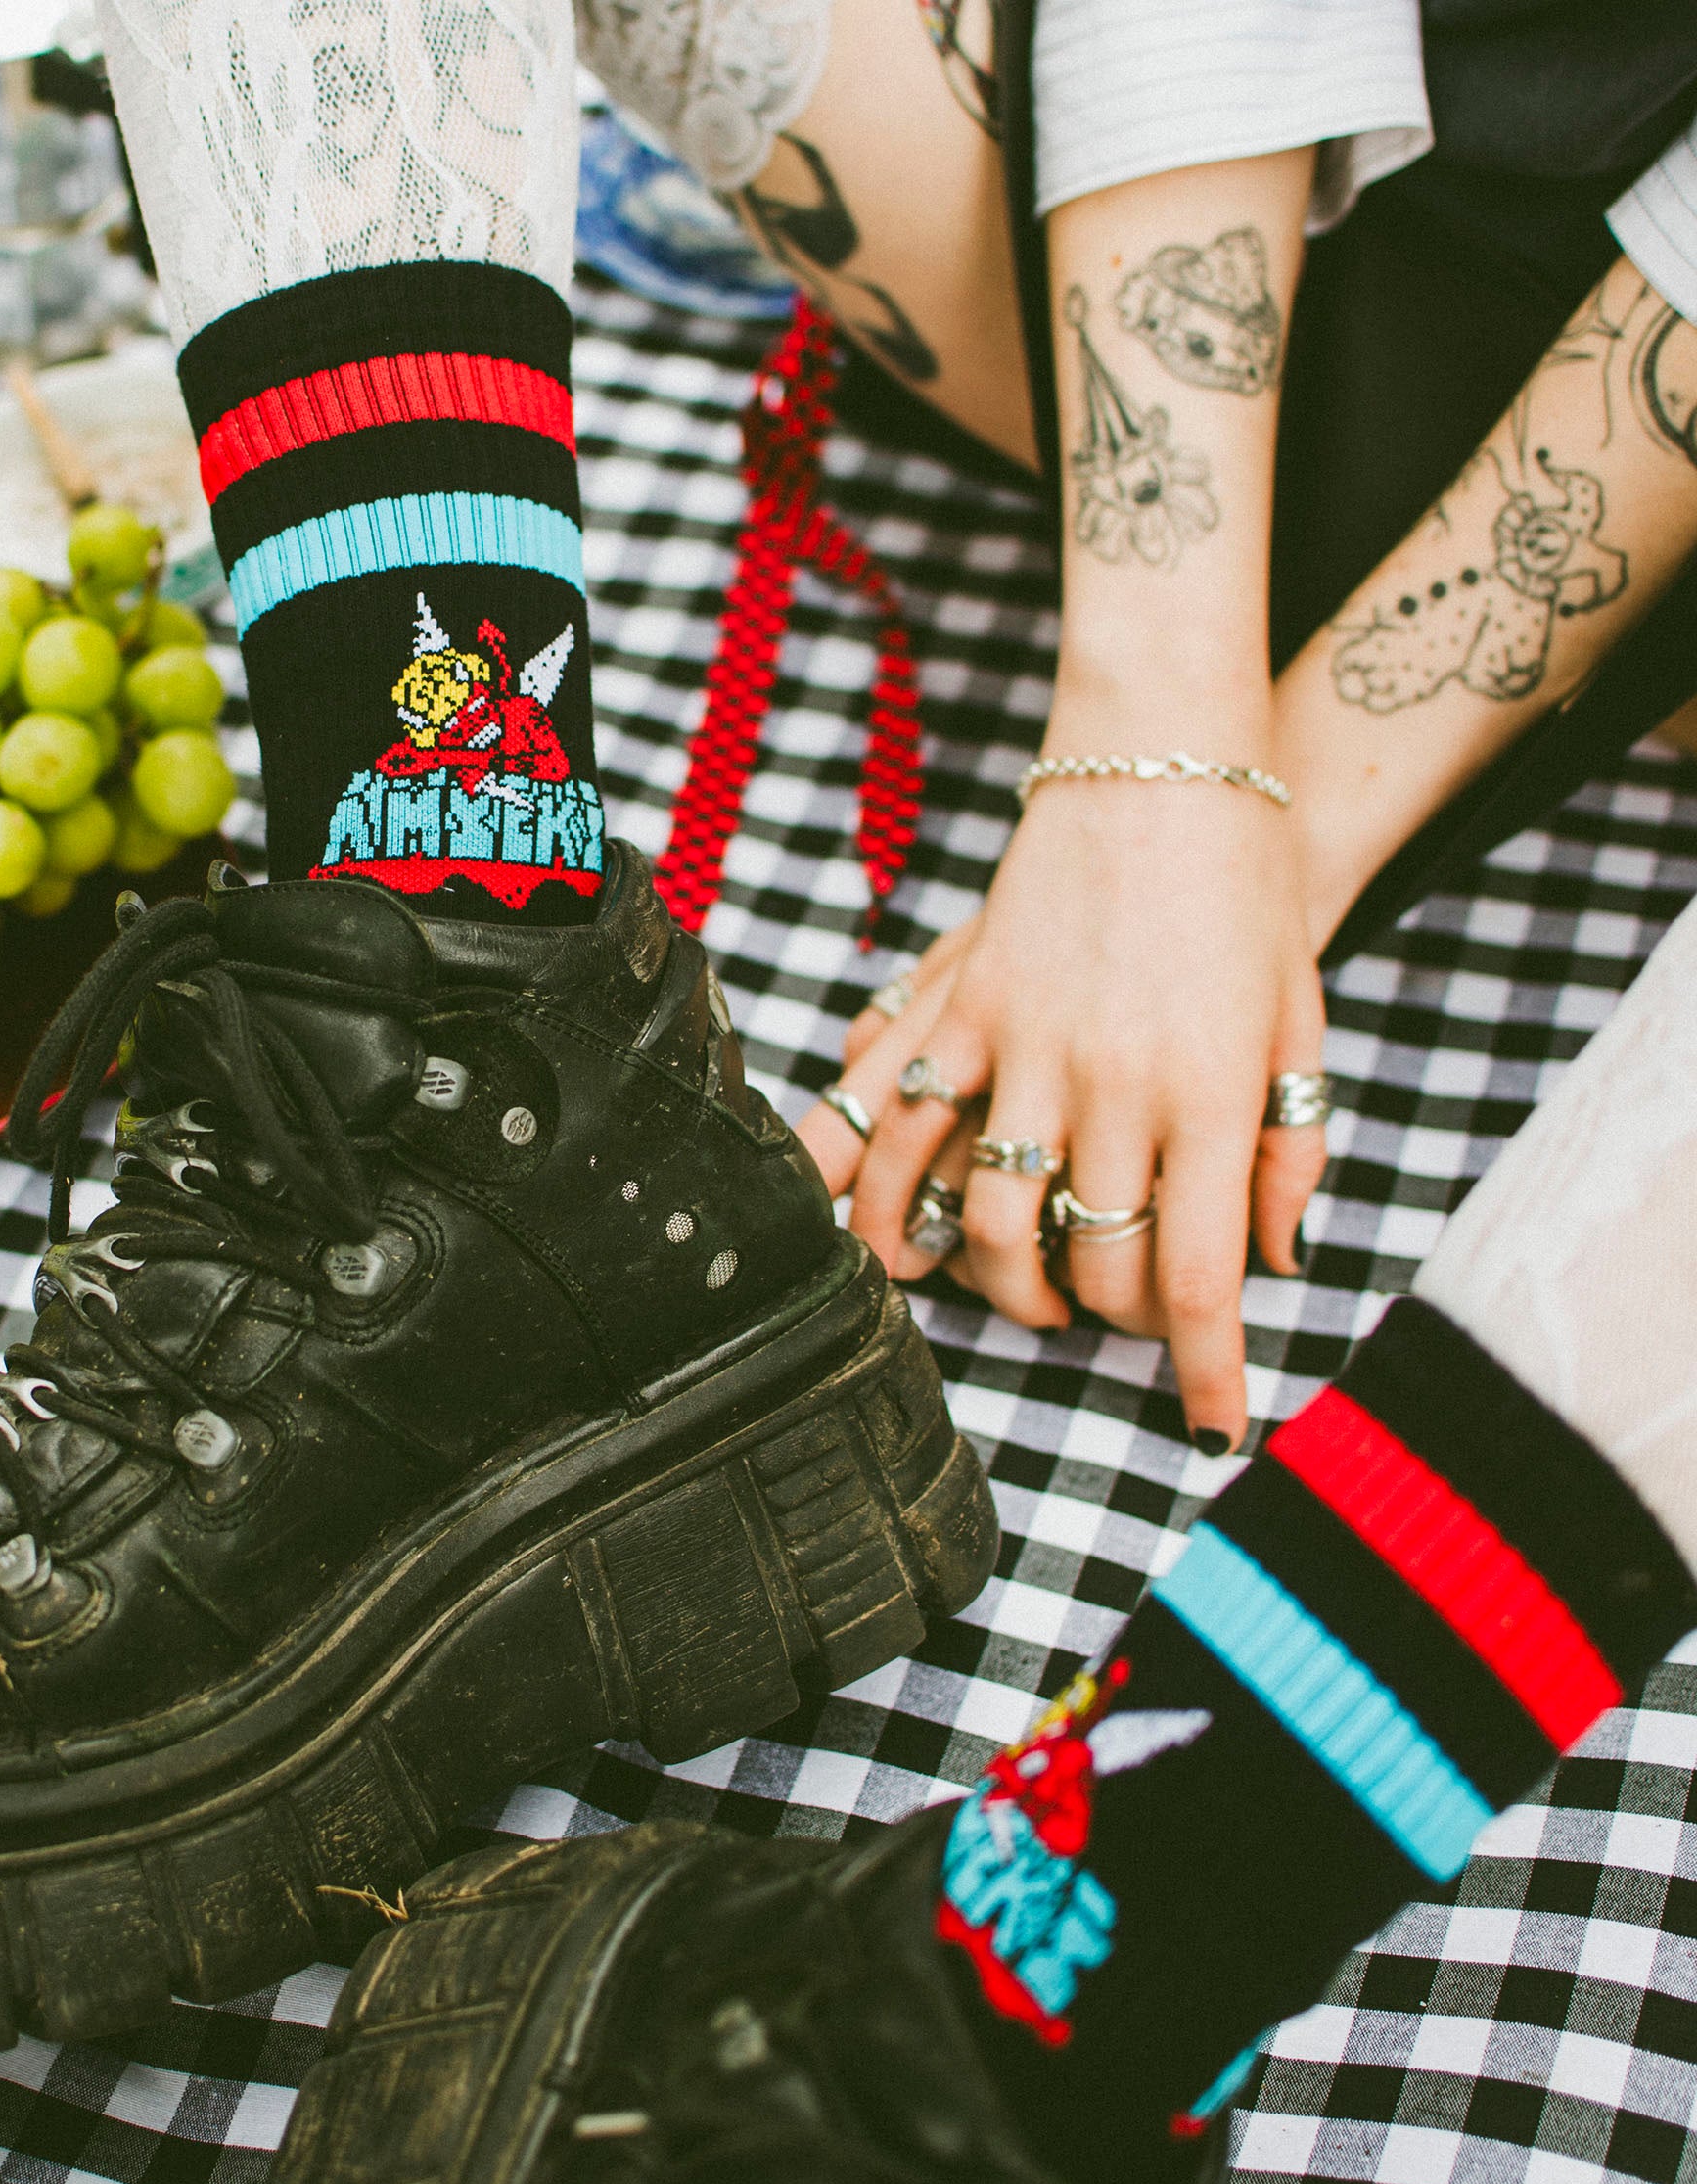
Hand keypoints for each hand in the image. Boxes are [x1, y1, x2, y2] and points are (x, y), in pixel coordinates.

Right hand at [793, 768, 1326, 1445]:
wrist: (1170, 759)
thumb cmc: (1251, 892)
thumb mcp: (1304, 1023)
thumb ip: (1294, 1148)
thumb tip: (1282, 1258)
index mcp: (1208, 1094)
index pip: (1196, 1274)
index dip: (1199, 1367)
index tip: (1209, 1420)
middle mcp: (1111, 1083)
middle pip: (1087, 1260)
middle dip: (1105, 1321)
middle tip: (1119, 1324)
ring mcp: (1025, 1044)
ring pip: (982, 1215)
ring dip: (998, 1283)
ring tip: (1025, 1297)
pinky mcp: (965, 1005)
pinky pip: (902, 1121)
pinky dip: (882, 1193)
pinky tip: (886, 1241)